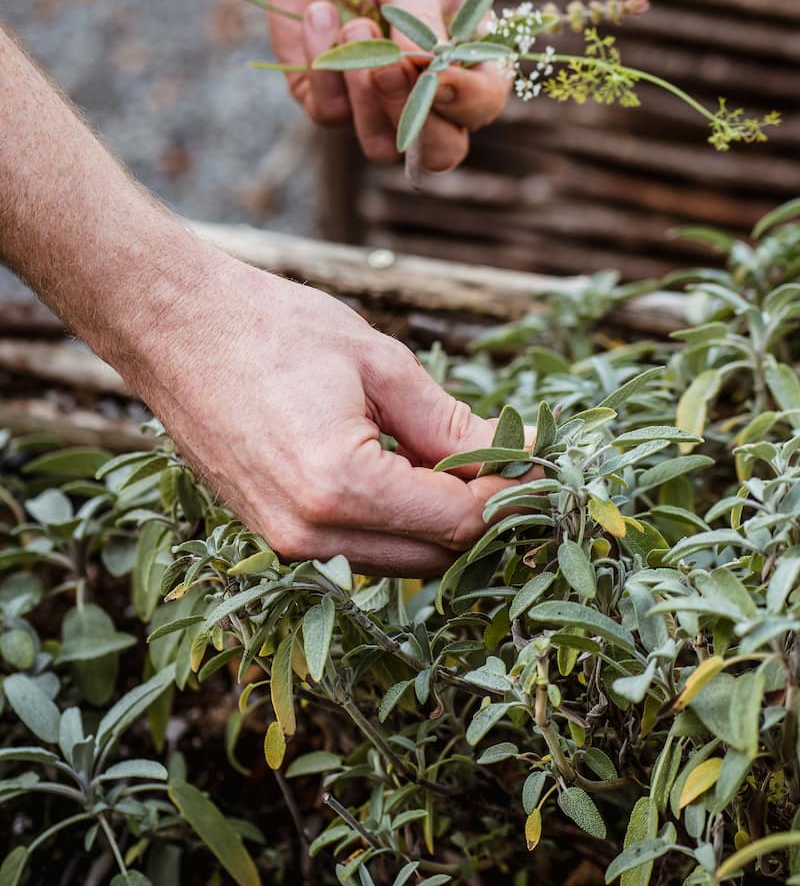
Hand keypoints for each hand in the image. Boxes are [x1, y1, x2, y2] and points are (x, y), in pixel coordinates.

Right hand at [141, 249, 514, 574]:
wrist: (172, 326)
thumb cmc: (271, 328)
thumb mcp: (380, 363)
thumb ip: (452, 424)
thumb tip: (524, 452)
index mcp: (341, 487)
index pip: (462, 519)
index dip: (513, 491)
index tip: (540, 454)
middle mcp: (310, 535)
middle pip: (438, 554)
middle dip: (484, 509)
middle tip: (513, 455)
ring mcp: (286, 544)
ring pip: (403, 560)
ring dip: (442, 519)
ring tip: (462, 455)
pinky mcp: (274, 537)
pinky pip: (361, 547)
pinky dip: (399, 519)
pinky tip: (411, 467)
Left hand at [256, 0, 508, 171]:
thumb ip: (422, 26)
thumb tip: (427, 77)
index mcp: (469, 58)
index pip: (482, 107)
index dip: (465, 102)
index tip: (437, 72)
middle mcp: (430, 92)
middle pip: (439, 152)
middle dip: (410, 115)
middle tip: (386, 67)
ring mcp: (379, 102)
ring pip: (380, 144)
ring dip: (362, 91)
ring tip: (354, 24)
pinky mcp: (331, 99)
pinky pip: (330, 114)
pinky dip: (322, 65)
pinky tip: (320, 13)